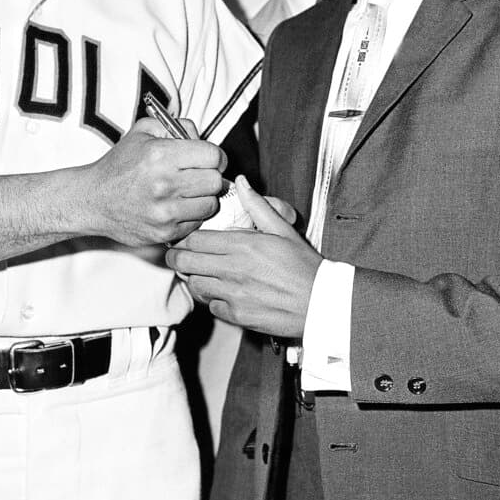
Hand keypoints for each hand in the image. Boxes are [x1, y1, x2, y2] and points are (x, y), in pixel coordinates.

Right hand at [83, 117, 225, 247]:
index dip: (215, 156)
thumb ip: (176, 126)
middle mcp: (163, 184)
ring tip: (187, 192)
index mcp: (160, 155)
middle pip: (215, 181)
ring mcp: (164, 212)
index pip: (213, 156)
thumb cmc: (119, 165)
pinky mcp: (164, 233)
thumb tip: (202, 138)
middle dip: (210, 176)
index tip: (208, 159)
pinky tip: (176, 207)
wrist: (92, 200)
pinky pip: (197, 223)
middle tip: (197, 176)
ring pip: (210, 204)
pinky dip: (191, 215)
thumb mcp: (142, 132)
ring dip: (203, 197)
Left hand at [166, 176, 321, 336]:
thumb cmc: (304, 267)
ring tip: (203, 273)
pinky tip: (224, 292)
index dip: (186, 237)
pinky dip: (213, 300)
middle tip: (179, 255)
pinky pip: (212, 307)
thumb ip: (257, 205)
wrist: (322, 303)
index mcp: (244, 245)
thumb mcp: (283, 230)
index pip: (196, 238)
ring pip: (195, 286)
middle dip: (178, 257)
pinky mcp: (238, 316)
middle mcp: (234, 270)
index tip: (186, 238)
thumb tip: (241, 183)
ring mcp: (234, 295)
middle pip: (186, 262)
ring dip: (195, 279)